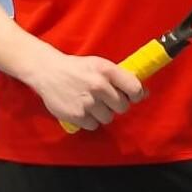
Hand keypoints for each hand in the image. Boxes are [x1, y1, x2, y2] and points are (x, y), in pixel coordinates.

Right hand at [27, 52, 145, 131]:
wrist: (47, 72)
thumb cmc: (77, 69)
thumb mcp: (99, 65)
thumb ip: (121, 78)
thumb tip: (144, 93)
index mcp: (106, 70)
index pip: (134, 88)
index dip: (136, 95)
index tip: (133, 97)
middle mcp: (99, 86)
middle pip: (123, 107)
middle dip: (116, 105)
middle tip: (104, 99)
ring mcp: (87, 102)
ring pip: (108, 118)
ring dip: (101, 113)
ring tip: (90, 103)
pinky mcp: (77, 115)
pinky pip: (93, 125)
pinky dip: (89, 120)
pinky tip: (81, 109)